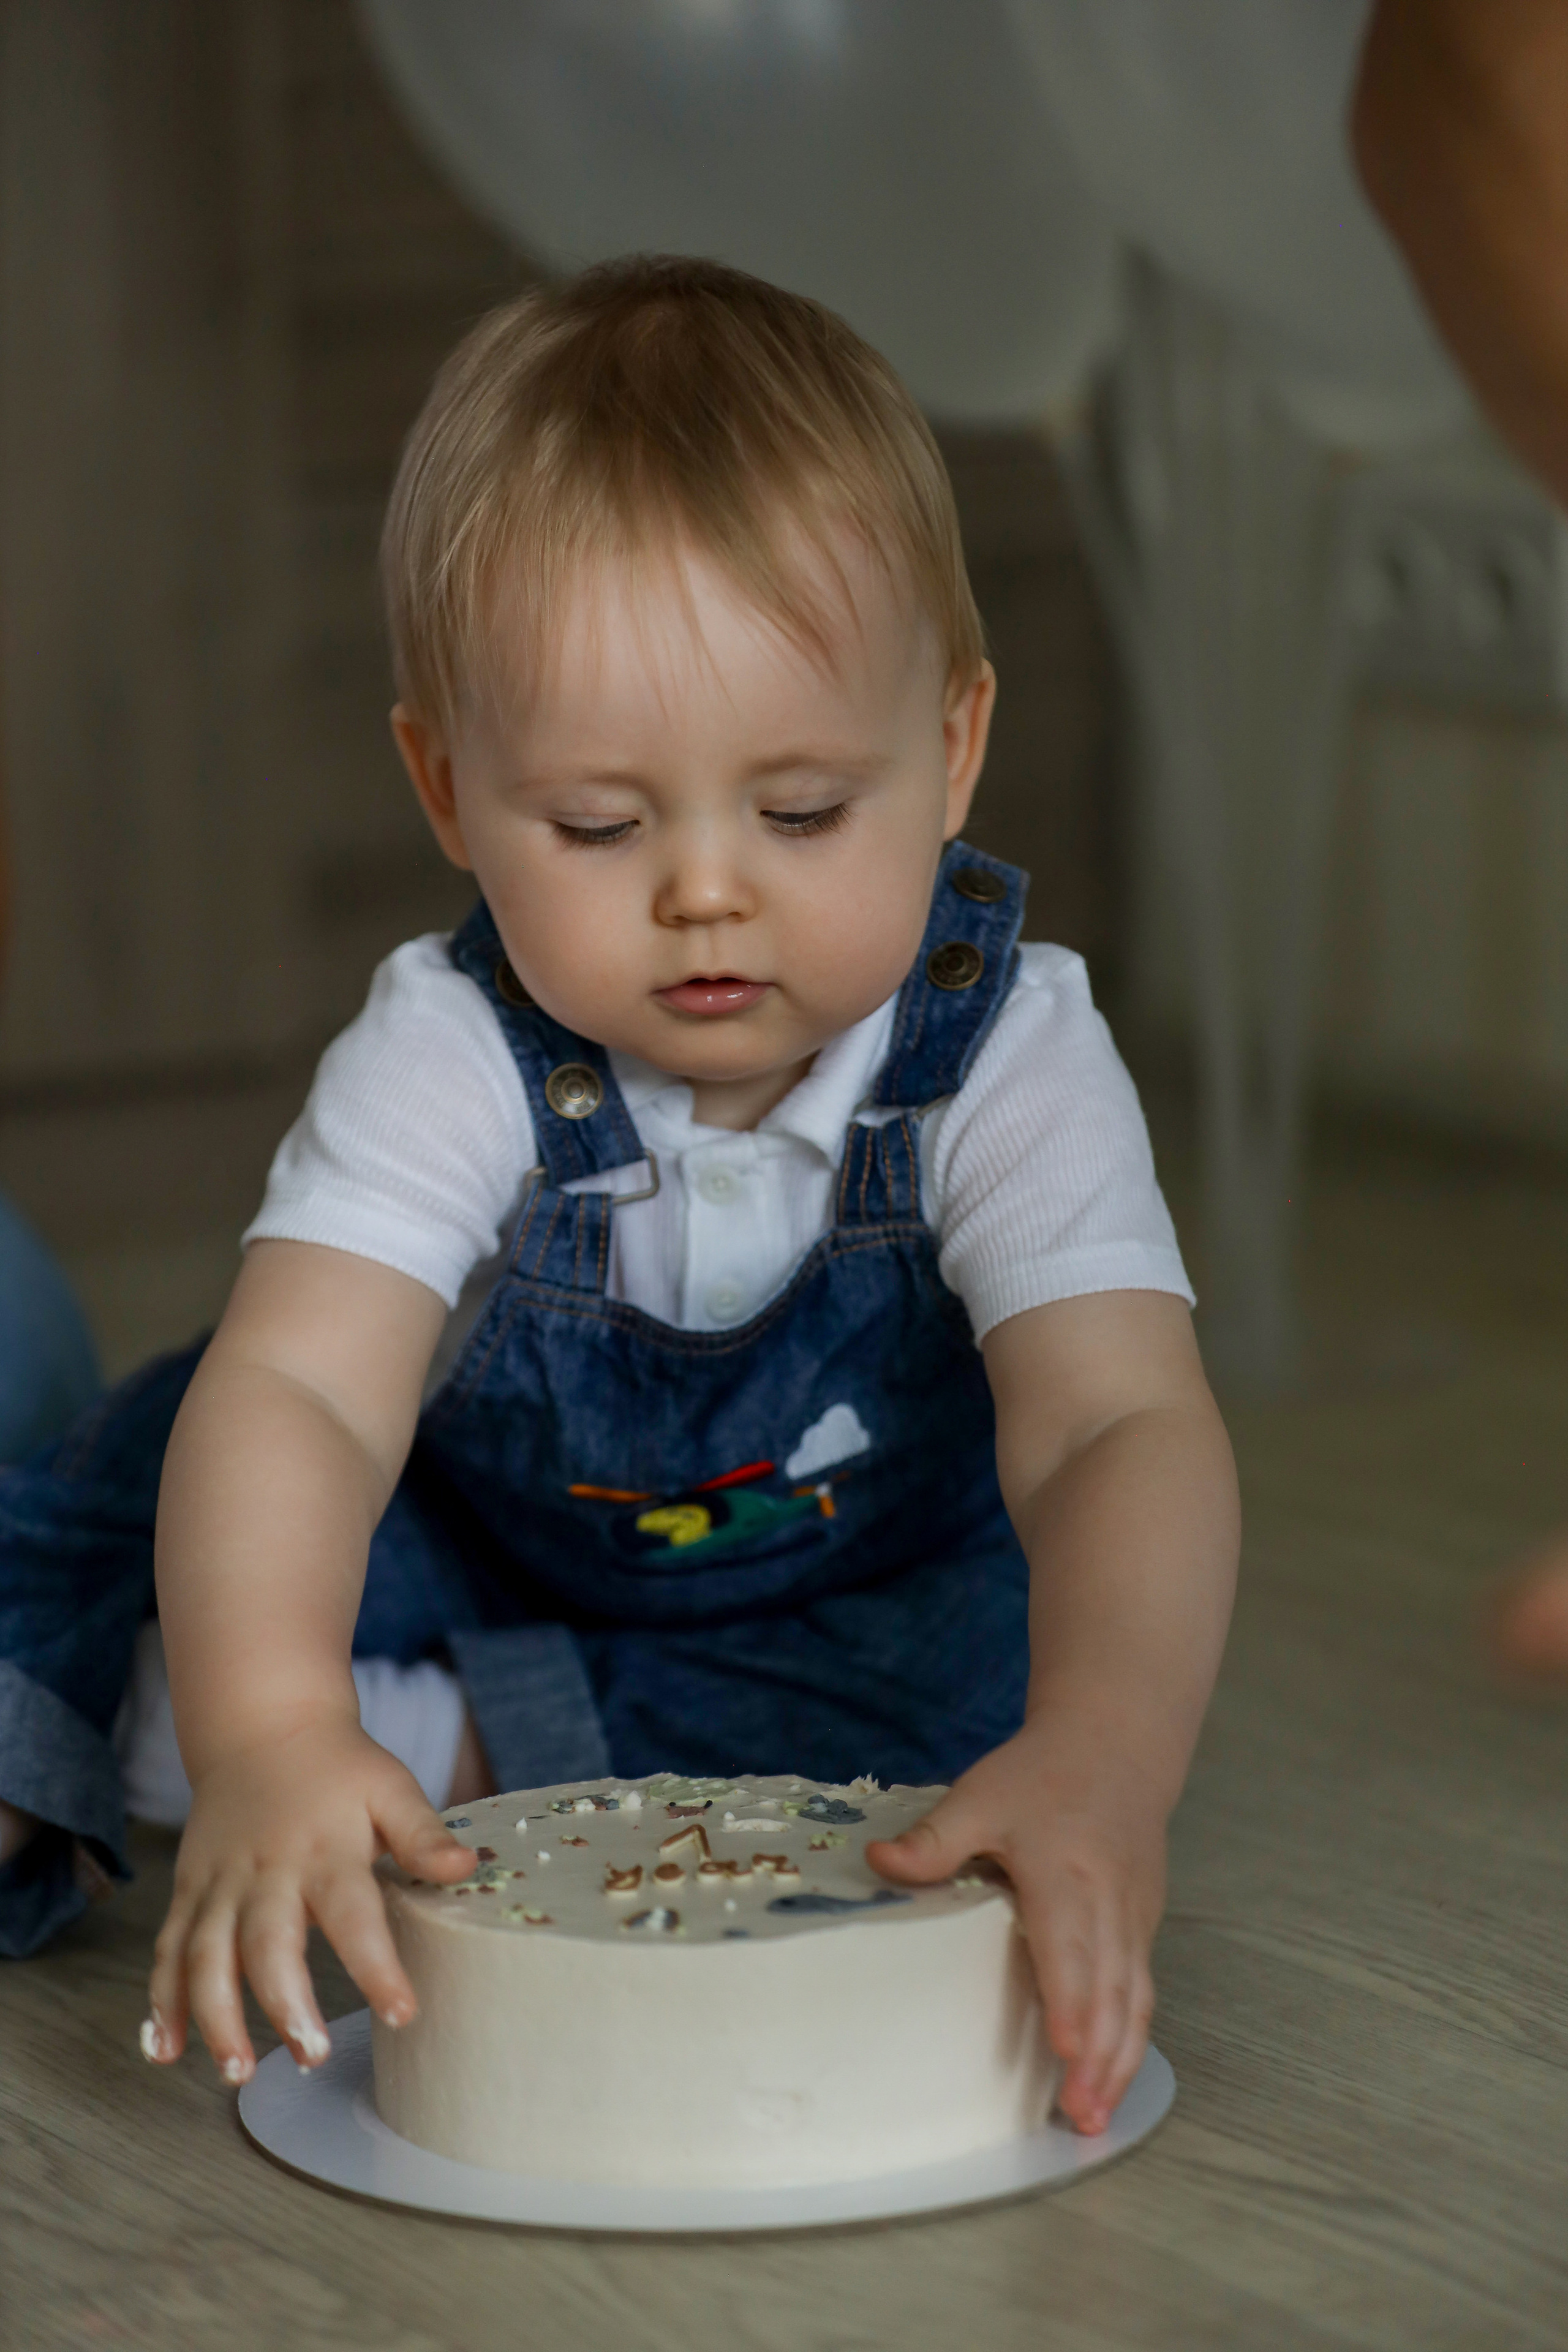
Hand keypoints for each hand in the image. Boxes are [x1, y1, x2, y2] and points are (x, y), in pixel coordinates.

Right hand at [141, 1714, 473, 2083]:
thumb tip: (468, 1868)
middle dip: (284, 2003)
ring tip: (237, 2071)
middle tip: (312, 2055)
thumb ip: (423, 1834)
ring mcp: (220, 1883)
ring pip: (206, 1955)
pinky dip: (161, 2001)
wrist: (264, 1727)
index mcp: (325, 1849)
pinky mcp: (189, 1891)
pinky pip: (168, 1950)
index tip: (402, 2012)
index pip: (354, 1914)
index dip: (377, 1965)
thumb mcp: (390, 1788)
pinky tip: (164, 2049)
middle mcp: (267, 1871)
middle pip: (266, 1942)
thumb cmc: (339, 1768)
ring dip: (215, 2016)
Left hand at [865, 1727, 1164, 2134]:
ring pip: (1135, 1998)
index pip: (1070, 1945)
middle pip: (1110, 1989)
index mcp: (1065, 1873)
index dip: (1069, 1999)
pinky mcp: (1144, 1925)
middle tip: (1081, 2116)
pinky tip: (1114, 2074)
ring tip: (1097, 2115)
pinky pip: (1143, 1988)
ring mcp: (1134, 1917)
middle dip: (1099, 2056)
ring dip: (1121, 2059)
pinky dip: (1133, 2037)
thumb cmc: (1042, 1775)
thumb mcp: (980, 1795)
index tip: (1064, 2051)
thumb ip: (934, 1838)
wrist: (1116, 1745)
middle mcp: (1108, 1903)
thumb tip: (876, 1863)